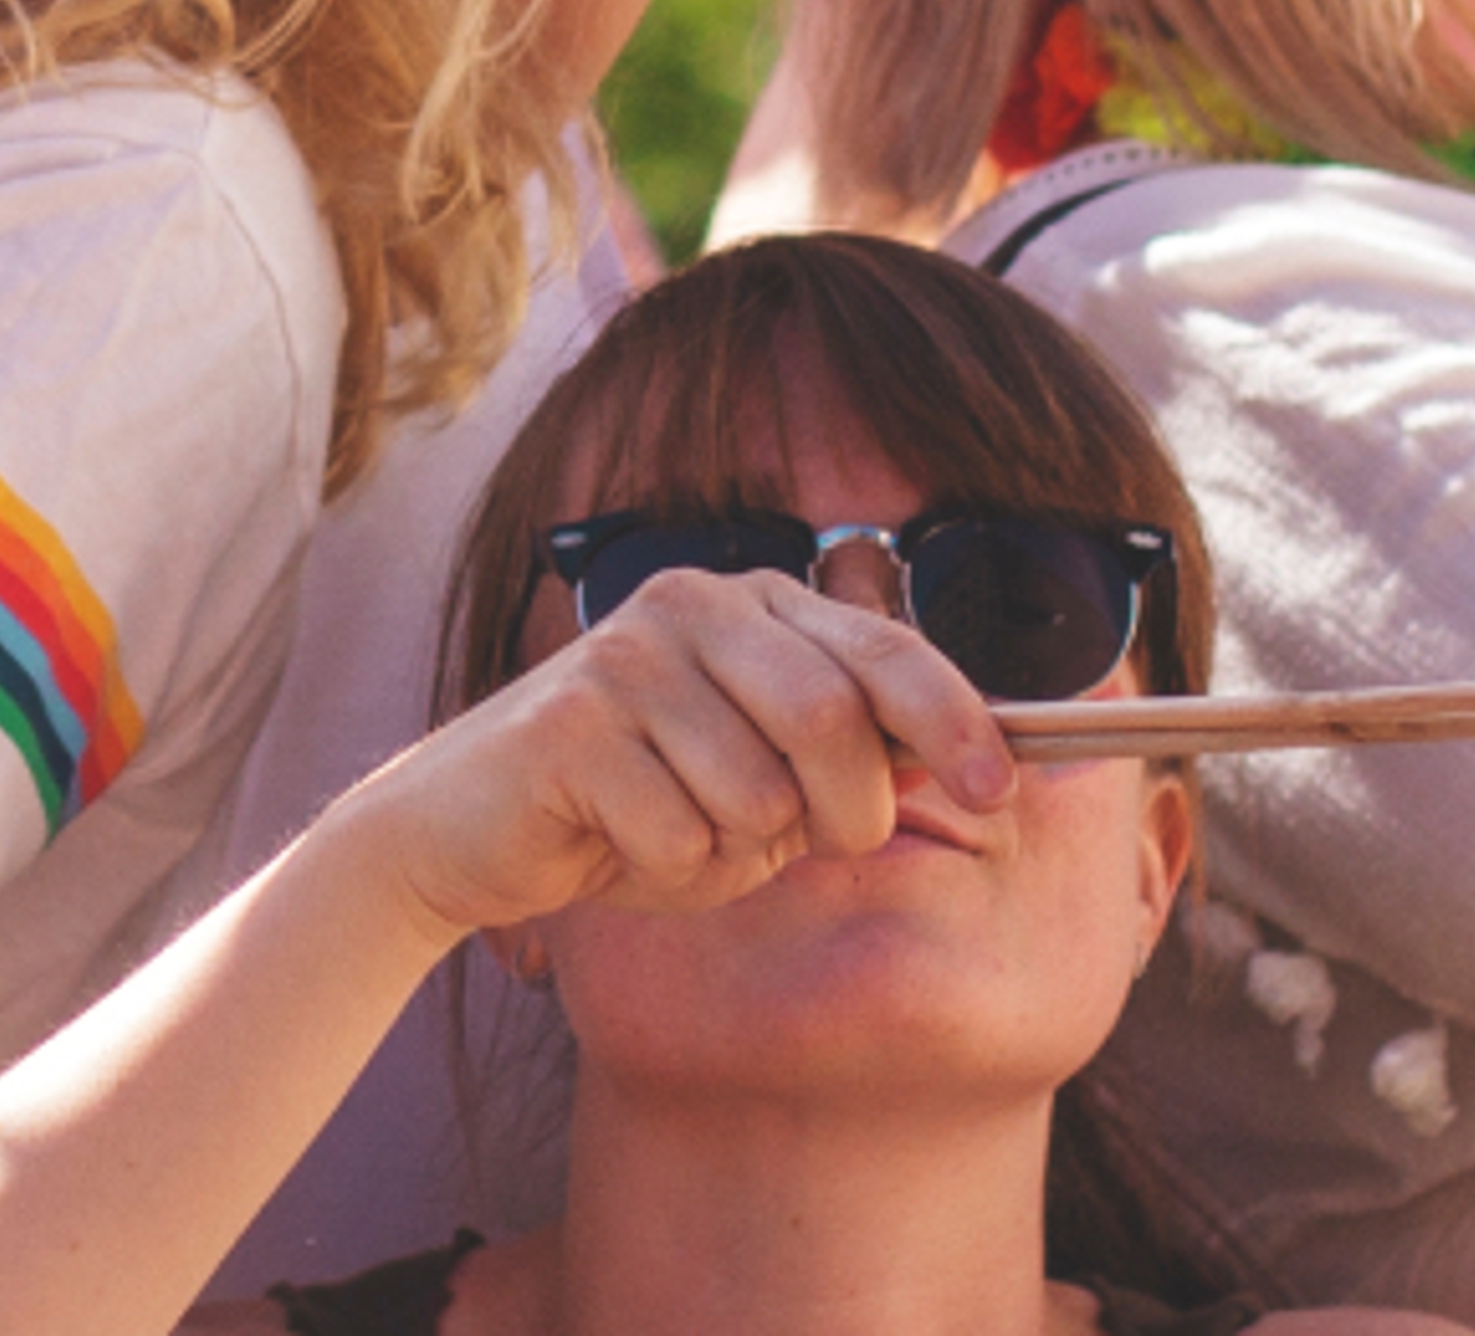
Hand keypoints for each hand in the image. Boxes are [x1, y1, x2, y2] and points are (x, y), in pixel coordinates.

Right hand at [342, 569, 1011, 952]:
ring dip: (737, 850)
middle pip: (832, 719)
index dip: (954, 717)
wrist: (475, 828)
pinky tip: (619, 840)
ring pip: (757, 793)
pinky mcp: (570, 721)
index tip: (999, 787)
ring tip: (680, 829)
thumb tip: (976, 762)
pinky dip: (670, 871)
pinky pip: (678, 838)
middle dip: (843, 811)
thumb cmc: (641, 806)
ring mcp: (625, 656)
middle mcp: (691, 604)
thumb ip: (847, 759)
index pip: (883, 650)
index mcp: (751, 604)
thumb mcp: (763, 781)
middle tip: (805, 841)